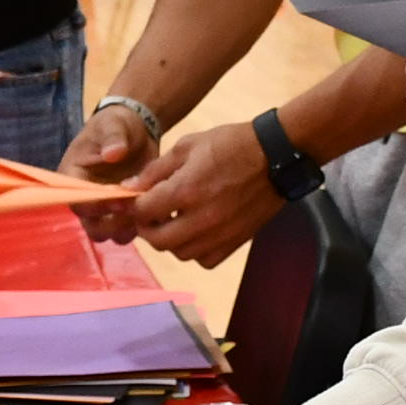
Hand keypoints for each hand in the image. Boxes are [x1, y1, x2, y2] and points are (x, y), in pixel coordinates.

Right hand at [59, 96, 157, 239]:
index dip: (96, 205)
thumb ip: (112, 137)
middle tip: (135, 209)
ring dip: (125, 229)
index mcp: (74, 177)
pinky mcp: (122, 213)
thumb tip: (113, 154)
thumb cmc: (117, 125)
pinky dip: (139, 227)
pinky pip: (126, 232)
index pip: (77, 201)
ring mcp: (104, 209)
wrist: (136, 132)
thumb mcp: (114, 124)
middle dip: (112, 223)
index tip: (119, 199)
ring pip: (108, 234)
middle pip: (91, 226)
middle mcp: (86, 198)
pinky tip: (154, 211)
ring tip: (146, 211)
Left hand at [118, 119, 287, 267]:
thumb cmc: (231, 144)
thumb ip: (156, 170)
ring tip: (174, 222)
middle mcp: (201, 217)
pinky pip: (205, 260)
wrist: (276, 156)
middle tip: (151, 216)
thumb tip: (129, 188)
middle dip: (147, 229)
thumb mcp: (188, 146)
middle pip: (158, 241)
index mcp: (186, 190)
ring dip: (170, 241)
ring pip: (180, 254)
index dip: (134, 207)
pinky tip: (196, 233)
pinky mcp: (236, 241)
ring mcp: (220, 233)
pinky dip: (195, 251)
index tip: (136, 202)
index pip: (143, 211)